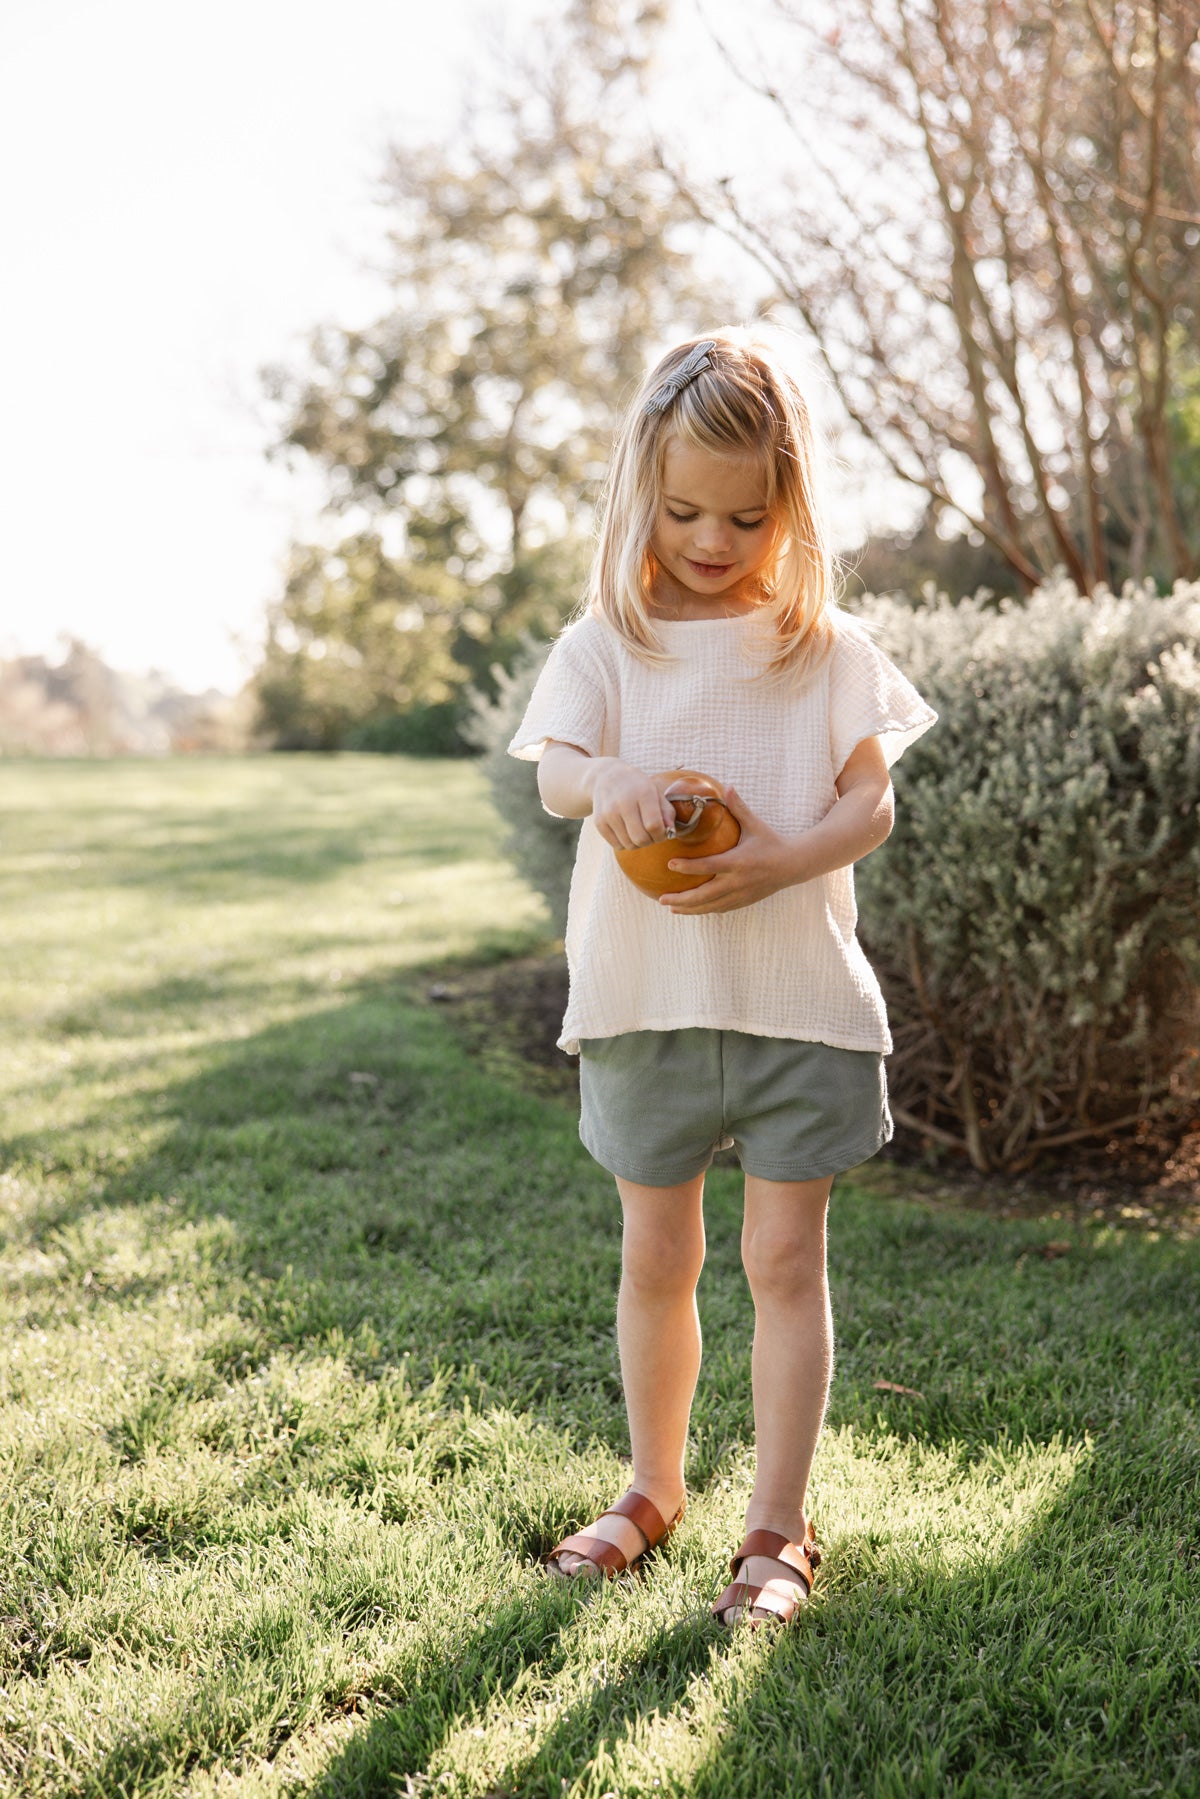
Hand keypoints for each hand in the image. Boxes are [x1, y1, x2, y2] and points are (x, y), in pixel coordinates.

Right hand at [587, 760, 676, 849]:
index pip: (654, 825)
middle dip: (650, 841)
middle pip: (641, 838)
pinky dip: (625, 843)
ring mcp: (609, 813)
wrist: (606, 777)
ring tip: (638, 831)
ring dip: (638, 843)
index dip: (661, 835)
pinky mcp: (599, 822)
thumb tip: (670, 832)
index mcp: (643, 793)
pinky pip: (617, 846)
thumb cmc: (637, 787)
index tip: (662, 832)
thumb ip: (667, 813)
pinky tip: (626, 831)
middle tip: (651, 834)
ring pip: (629, 845)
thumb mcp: (656, 792)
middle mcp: (624, 802)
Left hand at [658, 785, 800, 914]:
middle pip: (705, 894)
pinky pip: (720, 908)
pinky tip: (690, 909)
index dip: (689, 867)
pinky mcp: (744, 901)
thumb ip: (739, 807)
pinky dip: (704, 910)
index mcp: (739, 861)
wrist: (794, 865)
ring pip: (710, 906)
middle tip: (661, 898)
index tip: (670, 864)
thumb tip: (726, 786)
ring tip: (670, 907)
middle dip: (682, 899)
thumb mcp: (755, 824)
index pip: (709, 866)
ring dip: (689, 908)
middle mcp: (738, 881)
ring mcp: (741, 894)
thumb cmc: (772, 842)